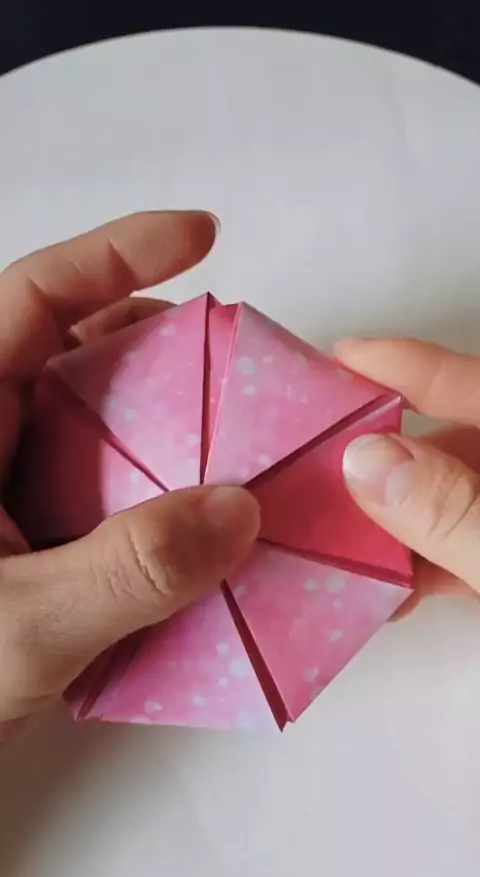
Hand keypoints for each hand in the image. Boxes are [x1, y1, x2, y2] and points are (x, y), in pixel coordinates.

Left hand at [0, 211, 258, 738]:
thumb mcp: (19, 626)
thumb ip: (127, 571)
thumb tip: (238, 512)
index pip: (32, 301)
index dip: (117, 255)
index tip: (203, 233)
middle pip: (79, 356)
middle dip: (165, 350)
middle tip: (240, 370)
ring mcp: (10, 491)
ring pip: (101, 427)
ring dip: (171, 429)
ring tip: (237, 446)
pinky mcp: (32, 537)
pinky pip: (108, 490)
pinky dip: (159, 494)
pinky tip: (203, 522)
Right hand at [336, 338, 479, 614]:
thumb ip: (450, 510)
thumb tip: (363, 459)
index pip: (465, 382)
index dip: (400, 365)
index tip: (338, 357)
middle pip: (452, 445)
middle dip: (384, 459)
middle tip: (313, 468)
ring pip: (457, 498)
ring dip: (403, 522)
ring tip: (334, 540)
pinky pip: (473, 541)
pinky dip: (438, 561)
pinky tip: (395, 589)